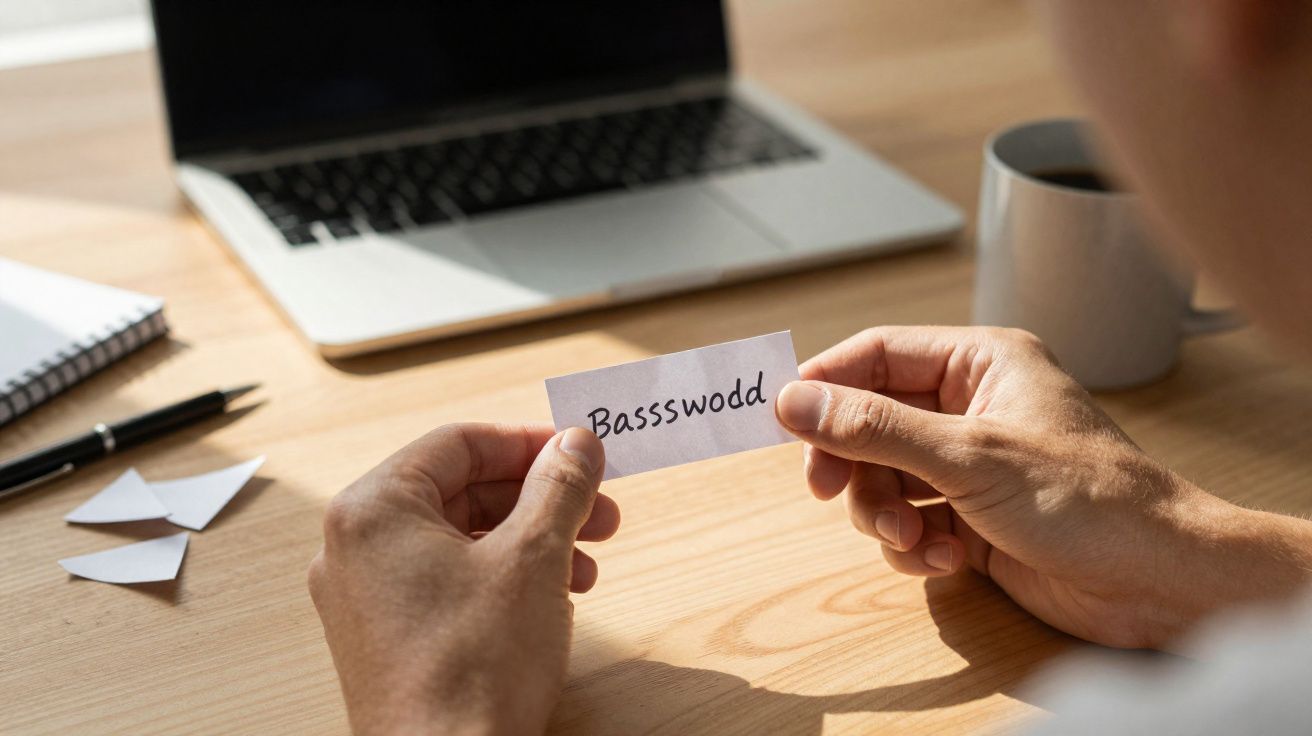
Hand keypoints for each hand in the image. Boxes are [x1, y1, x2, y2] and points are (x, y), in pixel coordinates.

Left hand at [308, 423, 617, 734]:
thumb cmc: (475, 668)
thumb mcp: (533, 558)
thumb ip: (559, 486)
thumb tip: (577, 442)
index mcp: (373, 510)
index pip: (459, 444)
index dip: (529, 444)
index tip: (579, 454)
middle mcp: (354, 547)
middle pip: (460, 490)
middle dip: (539, 499)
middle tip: (599, 512)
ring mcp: (364, 596)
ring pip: (459, 538)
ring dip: (529, 540)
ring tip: (586, 567)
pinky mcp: (383, 636)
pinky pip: (446, 581)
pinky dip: (500, 577)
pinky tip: (550, 600)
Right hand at [776, 326, 1311, 649]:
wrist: (1156, 582)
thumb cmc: (1089, 501)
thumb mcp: (968, 457)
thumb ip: (874, 428)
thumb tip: (793, 401)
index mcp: (982, 364)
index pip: (879, 354)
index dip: (827, 383)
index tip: (785, 419)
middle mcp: (974, 408)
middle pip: (872, 421)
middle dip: (854, 464)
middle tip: (828, 492)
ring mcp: (972, 465)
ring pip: (885, 476)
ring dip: (884, 512)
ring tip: (911, 539)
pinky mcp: (974, 517)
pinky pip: (911, 519)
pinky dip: (914, 544)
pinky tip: (944, 560)